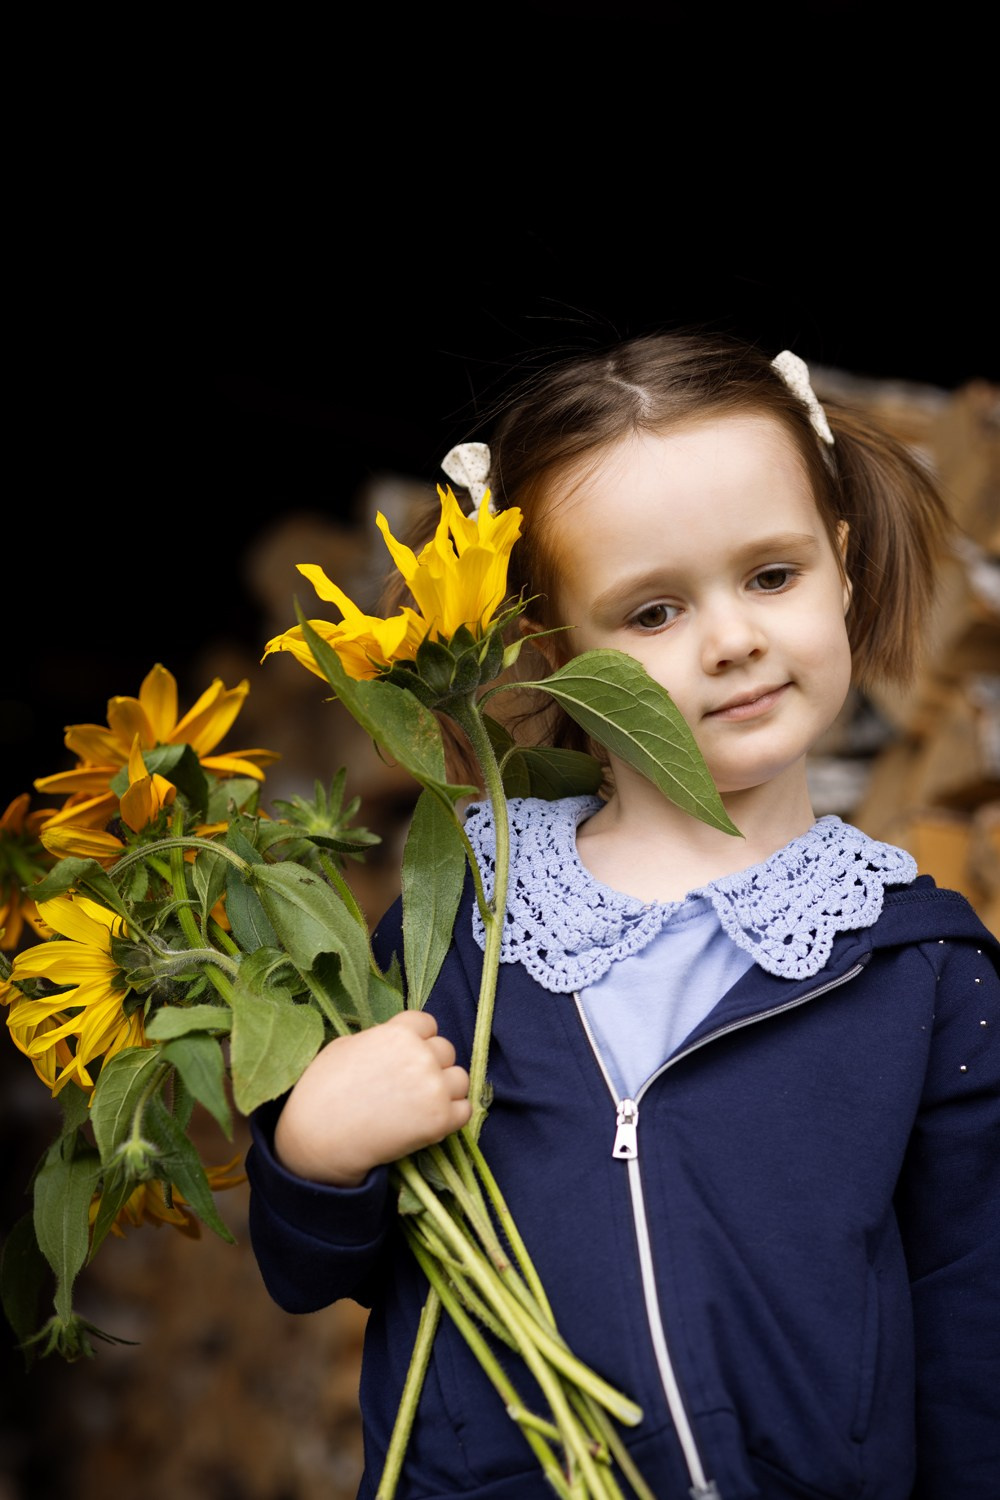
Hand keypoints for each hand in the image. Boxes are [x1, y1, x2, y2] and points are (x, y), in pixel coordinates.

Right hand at [273, 1010, 471, 1185]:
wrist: (319, 1137)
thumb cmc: (322, 1090)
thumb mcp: (344, 1047)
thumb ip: (378, 1039)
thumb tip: (392, 1042)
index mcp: (398, 1032)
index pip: (428, 1024)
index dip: (418, 1040)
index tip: (406, 1056)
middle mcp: (421, 1055)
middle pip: (446, 1051)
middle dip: (432, 1065)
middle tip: (410, 1085)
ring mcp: (433, 1087)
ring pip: (460, 1079)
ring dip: (446, 1090)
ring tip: (421, 1104)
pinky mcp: (440, 1119)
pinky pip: (465, 1111)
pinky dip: (452, 1117)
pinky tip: (429, 1121)